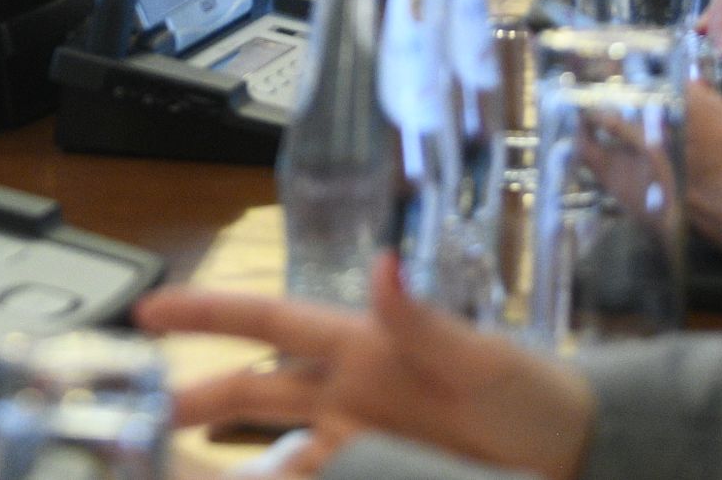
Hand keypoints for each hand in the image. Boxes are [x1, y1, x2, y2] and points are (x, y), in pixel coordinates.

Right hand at [143, 255, 594, 478]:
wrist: (579, 461)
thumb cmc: (532, 395)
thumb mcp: (479, 356)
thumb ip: (421, 317)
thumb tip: (382, 263)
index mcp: (361, 347)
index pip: (268, 321)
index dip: (207, 313)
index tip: (150, 310)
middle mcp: (348, 396)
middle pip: (254, 393)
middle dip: (195, 398)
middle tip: (142, 415)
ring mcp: (362, 444)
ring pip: (279, 454)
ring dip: (238, 463)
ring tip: (190, 472)